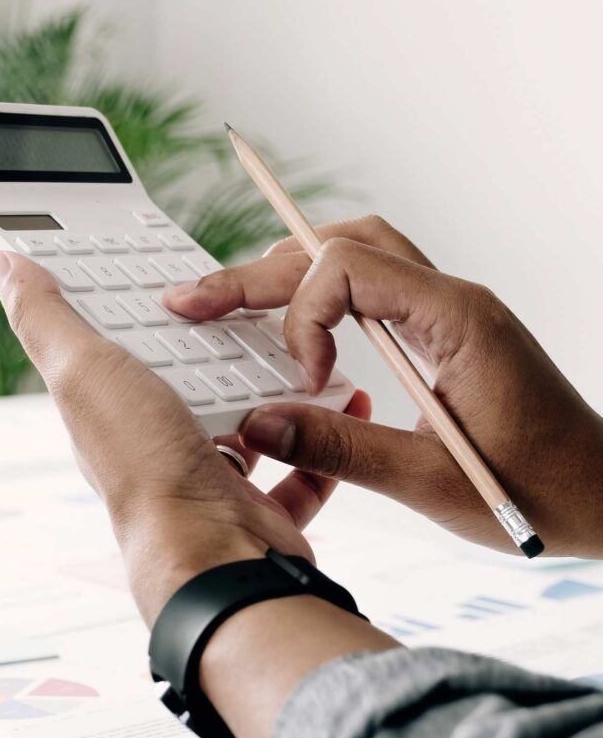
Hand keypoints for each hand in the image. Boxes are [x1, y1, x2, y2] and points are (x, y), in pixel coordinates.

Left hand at [0, 250, 369, 625]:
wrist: (215, 554)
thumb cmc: (148, 467)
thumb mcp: (84, 370)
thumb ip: (47, 320)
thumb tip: (3, 267)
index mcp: (115, 413)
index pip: (130, 347)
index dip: (153, 312)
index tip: (183, 280)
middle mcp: (159, 449)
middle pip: (195, 384)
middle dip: (226, 350)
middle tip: (262, 309)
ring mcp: (210, 482)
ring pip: (251, 425)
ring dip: (279, 392)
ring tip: (305, 352)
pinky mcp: (259, 509)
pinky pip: (299, 470)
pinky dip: (323, 442)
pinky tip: (342, 408)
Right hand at [165, 216, 602, 557]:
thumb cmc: (543, 491)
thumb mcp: (432, 480)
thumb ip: (342, 448)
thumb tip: (258, 424)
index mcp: (456, 319)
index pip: (347, 268)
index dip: (304, 317)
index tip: (304, 379)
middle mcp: (452, 300)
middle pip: (341, 246)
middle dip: (261, 271)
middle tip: (195, 297)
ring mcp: (450, 312)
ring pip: (358, 254)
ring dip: (292, 270)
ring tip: (232, 298)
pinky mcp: (445, 333)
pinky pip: (375, 286)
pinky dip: (325, 294)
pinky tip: (294, 323)